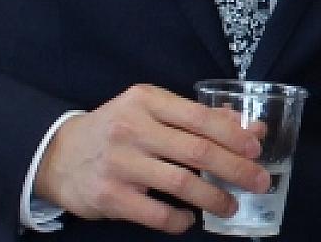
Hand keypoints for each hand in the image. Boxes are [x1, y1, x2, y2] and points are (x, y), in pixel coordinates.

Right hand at [36, 84, 269, 233]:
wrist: (60, 155)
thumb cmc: (115, 130)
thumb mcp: (150, 111)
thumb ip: (196, 117)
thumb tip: (249, 128)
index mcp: (145, 101)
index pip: (199, 117)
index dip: (233, 135)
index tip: (257, 148)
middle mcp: (132, 128)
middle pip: (197, 151)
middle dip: (235, 168)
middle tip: (259, 182)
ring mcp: (120, 163)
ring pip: (181, 184)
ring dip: (214, 197)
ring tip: (231, 204)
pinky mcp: (111, 196)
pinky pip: (157, 214)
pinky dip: (180, 220)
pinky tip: (189, 219)